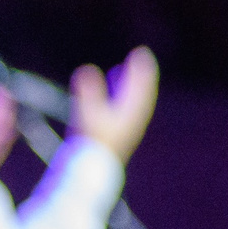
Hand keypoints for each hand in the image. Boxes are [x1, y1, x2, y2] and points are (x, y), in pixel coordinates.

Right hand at [69, 46, 159, 163]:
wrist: (89, 176)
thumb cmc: (90, 146)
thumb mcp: (86, 115)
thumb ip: (88, 92)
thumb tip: (86, 69)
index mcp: (131, 114)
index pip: (140, 87)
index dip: (140, 69)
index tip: (141, 52)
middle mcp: (131, 123)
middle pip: (140, 95)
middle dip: (138, 78)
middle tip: (139, 61)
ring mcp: (123, 132)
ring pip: (130, 105)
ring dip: (126, 89)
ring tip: (119, 75)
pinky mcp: (113, 140)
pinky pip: (120, 115)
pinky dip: (116, 102)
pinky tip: (105, 101)